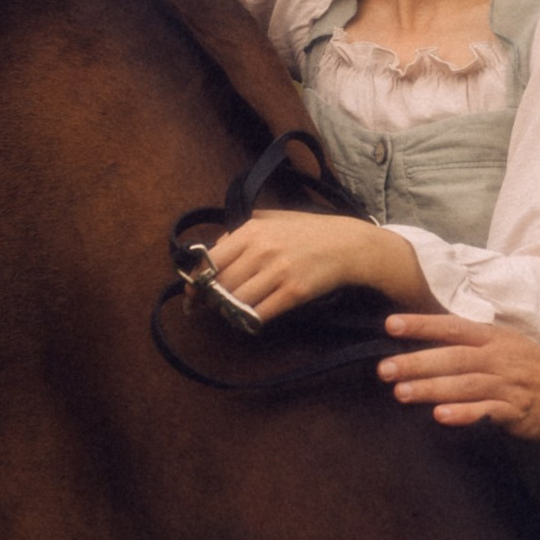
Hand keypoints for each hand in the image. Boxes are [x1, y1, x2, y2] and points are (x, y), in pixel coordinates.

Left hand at [208, 213, 423, 322]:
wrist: (347, 245)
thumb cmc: (307, 232)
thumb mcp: (272, 219)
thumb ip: (241, 231)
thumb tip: (214, 248)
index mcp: (251, 230)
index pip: (211, 259)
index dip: (197, 281)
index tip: (193, 294)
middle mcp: (262, 250)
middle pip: (221, 284)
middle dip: (212, 300)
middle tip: (212, 307)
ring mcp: (278, 272)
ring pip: (237, 301)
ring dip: (229, 311)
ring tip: (231, 312)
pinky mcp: (293, 292)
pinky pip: (260, 313)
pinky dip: (249, 320)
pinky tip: (250, 319)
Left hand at [379, 313, 539, 435]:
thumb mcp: (510, 347)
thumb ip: (475, 346)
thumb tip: (432, 348)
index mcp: (495, 339)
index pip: (453, 327)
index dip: (422, 325)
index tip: (390, 325)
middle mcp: (500, 358)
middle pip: (453, 357)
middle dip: (416, 362)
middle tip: (384, 369)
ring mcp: (511, 384)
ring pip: (466, 384)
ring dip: (432, 388)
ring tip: (401, 393)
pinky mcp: (521, 411)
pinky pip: (489, 412)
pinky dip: (466, 414)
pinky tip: (442, 417)